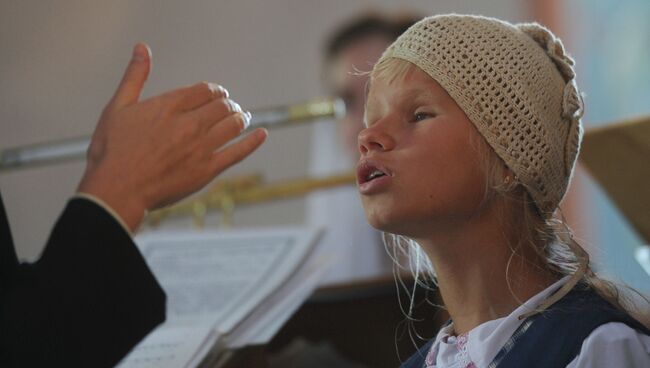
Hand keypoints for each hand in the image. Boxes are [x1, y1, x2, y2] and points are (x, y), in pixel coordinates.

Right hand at [77, 43, 266, 231]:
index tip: (216, 94)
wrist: (118, 189)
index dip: (215, 90)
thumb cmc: (112, 150)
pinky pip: (238, 152)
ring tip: (243, 117)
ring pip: (233, 125)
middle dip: (228, 104)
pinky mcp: (207, 170)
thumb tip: (143, 47)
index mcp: (170, 106)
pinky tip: (262, 134)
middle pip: (222, 106)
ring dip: (241, 117)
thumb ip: (135, 76)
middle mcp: (189, 124)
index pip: (205, 90)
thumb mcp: (118, 107)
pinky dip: (253, 142)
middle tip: (230, 107)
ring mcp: (200, 148)